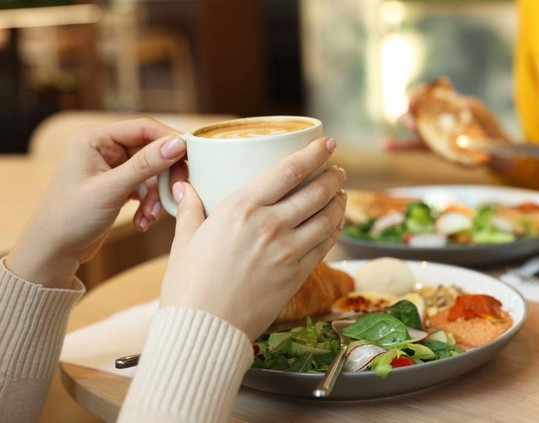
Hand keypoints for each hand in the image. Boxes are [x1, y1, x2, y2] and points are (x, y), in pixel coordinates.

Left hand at [6, 118, 186, 288]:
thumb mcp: (111, 190)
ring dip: (156, 195)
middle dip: (164, 176)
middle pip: (152, 151)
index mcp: (95, 139)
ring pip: (152, 172)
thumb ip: (146, 165)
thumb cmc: (70, 217)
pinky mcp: (118, 185)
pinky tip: (143, 221)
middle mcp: (104, 148)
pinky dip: (150, 203)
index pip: (144, 128)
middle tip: (175, 194)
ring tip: (149, 216)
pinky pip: (146, 187)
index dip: (170, 141)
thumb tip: (178, 143)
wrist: (54, 251)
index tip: (191, 158)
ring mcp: (112, 167)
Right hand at [160, 137, 346, 340]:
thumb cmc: (188, 286)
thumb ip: (191, 209)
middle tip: (337, 170)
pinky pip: (326, 245)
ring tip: (340, 193)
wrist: (205, 330)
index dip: (314, 153)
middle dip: (332, 176)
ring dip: (339, 201)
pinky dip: (335, 230)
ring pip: (328, 217)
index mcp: (241, 208)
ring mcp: (288, 251)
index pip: (289, 170)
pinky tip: (335, 224)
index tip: (327, 143)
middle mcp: (270, 225)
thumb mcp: (184, 240)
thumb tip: (185, 187)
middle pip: (316, 191)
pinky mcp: (297, 275)